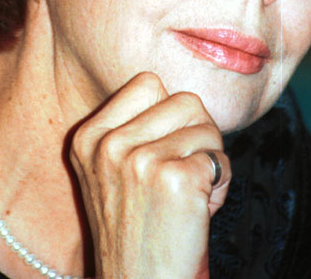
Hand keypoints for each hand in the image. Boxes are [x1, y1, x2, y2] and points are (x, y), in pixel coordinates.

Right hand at [70, 72, 230, 278]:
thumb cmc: (139, 227)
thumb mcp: (114, 171)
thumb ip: (137, 127)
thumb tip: (183, 96)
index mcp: (89, 137)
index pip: (148, 82)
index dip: (170, 113)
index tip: (163, 148)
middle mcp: (108, 145)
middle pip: (185, 100)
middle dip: (197, 134)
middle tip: (184, 171)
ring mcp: (139, 161)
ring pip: (207, 126)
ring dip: (211, 158)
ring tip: (189, 193)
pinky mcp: (174, 180)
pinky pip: (220, 159)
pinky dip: (221, 183)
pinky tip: (199, 210)